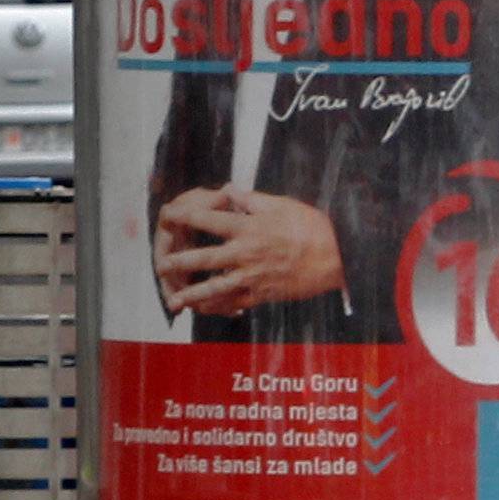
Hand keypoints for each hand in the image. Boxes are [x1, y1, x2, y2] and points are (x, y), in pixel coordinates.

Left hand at [155, 189, 344, 317]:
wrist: (336, 257)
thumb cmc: (310, 227)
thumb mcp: (280, 204)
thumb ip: (250, 199)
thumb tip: (227, 189)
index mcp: (249, 227)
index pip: (209, 221)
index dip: (186, 217)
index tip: (168, 216)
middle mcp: (247, 253)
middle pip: (205, 258)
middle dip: (180, 262)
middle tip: (161, 265)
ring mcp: (253, 277)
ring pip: (216, 288)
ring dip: (193, 294)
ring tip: (175, 299)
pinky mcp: (263, 294)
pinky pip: (235, 303)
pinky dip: (218, 308)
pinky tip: (205, 310)